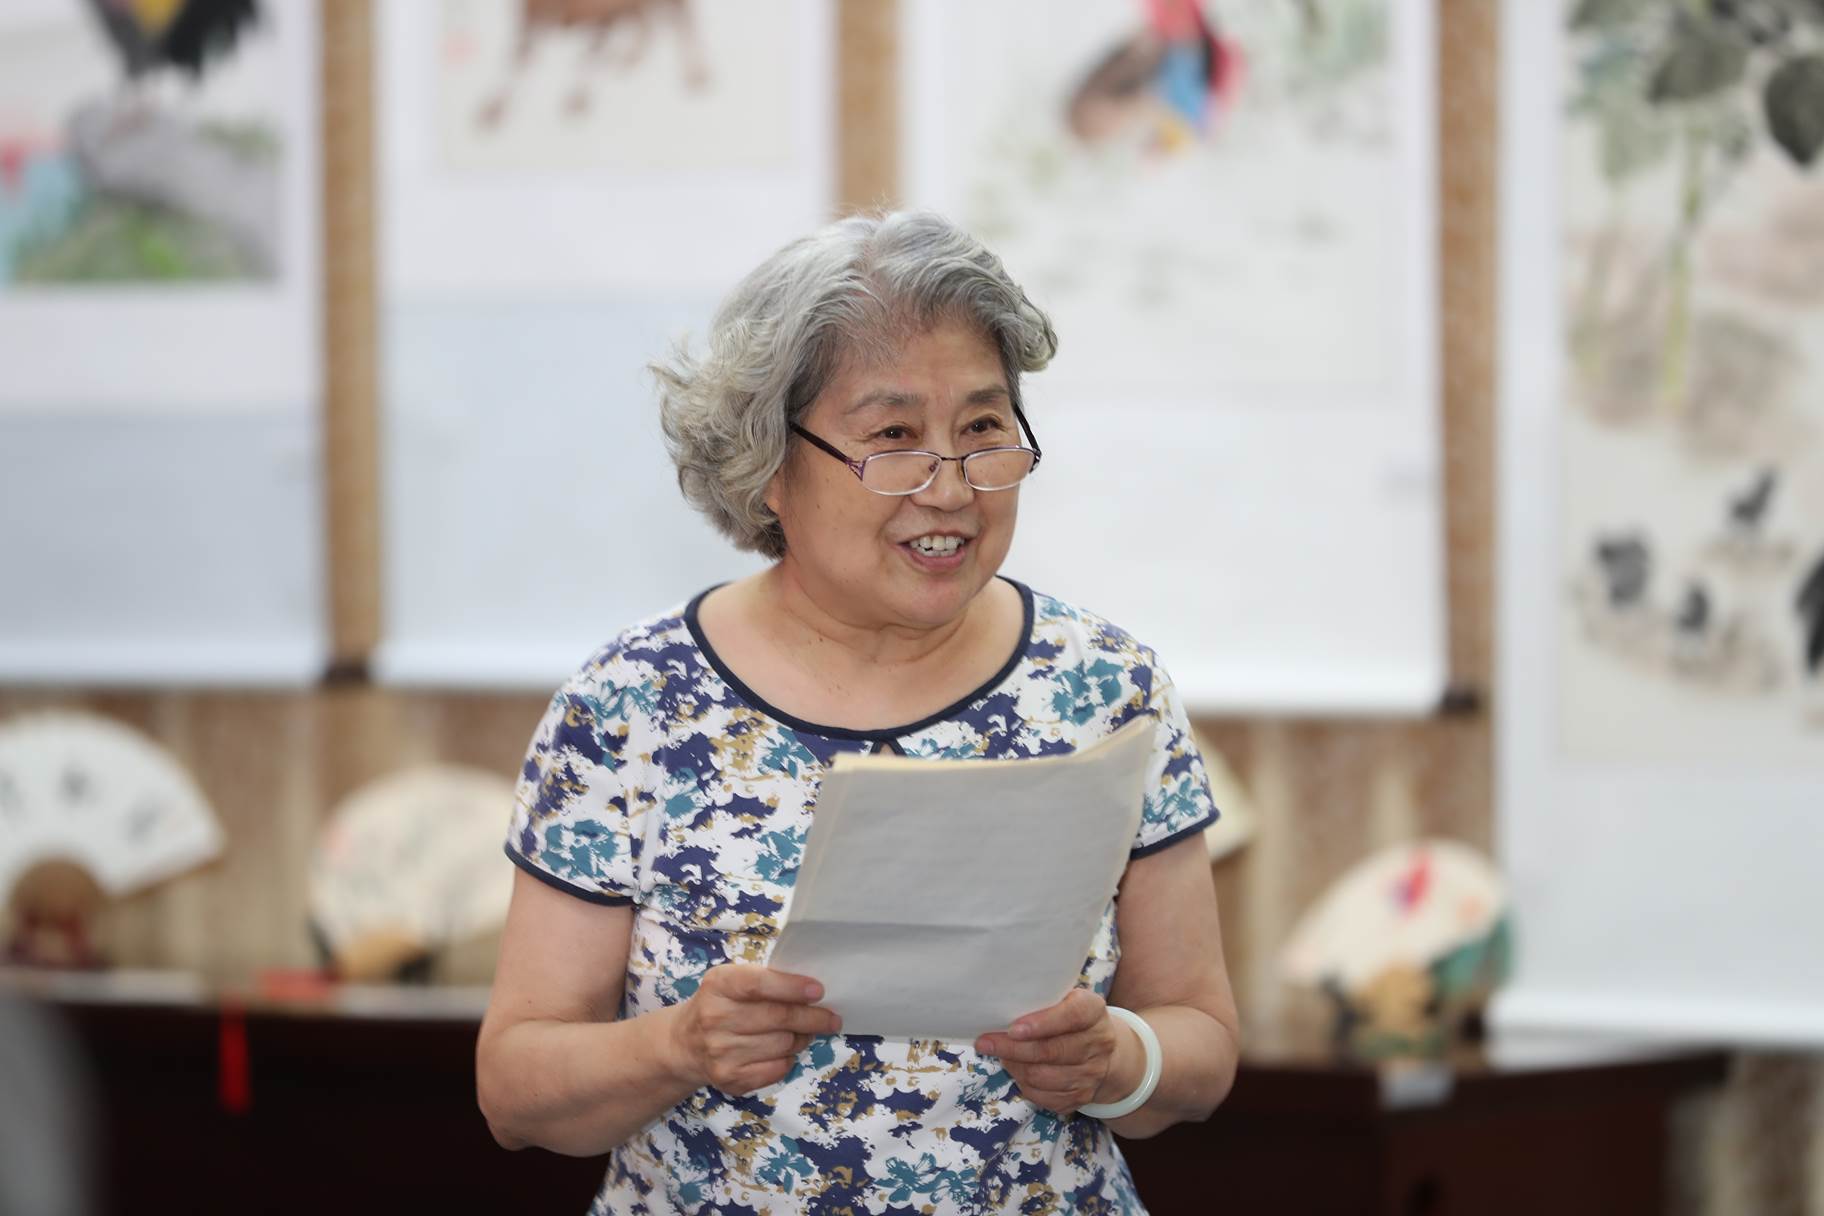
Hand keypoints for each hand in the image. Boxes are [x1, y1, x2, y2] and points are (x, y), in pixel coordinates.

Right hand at [669, 965, 841, 1095]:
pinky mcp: (729, 1078)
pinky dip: (788, 1059)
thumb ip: (766, 981)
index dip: (791, 987)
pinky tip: (783, 1051)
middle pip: (777, 1018)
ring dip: (801, 1039)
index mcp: (718, 984)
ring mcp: (720, 1052)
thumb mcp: (733, 981)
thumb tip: (813, 992)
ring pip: (782, 1045)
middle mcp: (715, 1018)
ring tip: (802, 1033)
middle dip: (812, 1018)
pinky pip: (776, 1068)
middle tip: (831, 1018)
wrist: (685, 1044)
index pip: (759, 984)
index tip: (819, 992)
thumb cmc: (721, 1004)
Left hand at [975, 989, 1130, 1116]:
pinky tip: (1017, 1071)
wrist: (1106, 1052)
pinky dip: (1023, 1084)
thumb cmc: (1071, 1017)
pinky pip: (1044, 1096)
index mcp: (1094, 1011)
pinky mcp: (1081, 1097)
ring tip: (1001, 1055)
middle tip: (985, 1043)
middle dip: (1013, 1048)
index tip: (1013, 1029)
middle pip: (1052, 1051)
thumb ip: (1041, 1001)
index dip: (1042, 1023)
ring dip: (1015, 1067)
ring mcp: (1091, 1074)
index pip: (1072, 1016)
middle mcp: (1098, 1044)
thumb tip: (1000, 1009)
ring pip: (1043, 1077)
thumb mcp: (1065, 999)